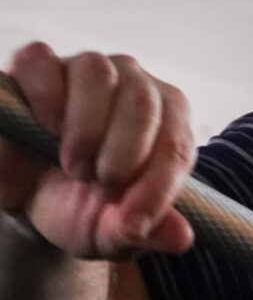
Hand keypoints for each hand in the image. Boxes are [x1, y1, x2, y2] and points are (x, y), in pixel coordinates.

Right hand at [0, 42, 194, 258]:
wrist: (24, 197)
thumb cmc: (80, 208)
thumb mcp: (111, 232)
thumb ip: (146, 233)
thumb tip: (180, 239)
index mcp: (168, 121)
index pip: (177, 146)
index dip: (157, 188)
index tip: (133, 224)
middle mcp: (133, 83)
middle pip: (142, 102)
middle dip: (123, 157)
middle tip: (101, 189)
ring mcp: (85, 68)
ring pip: (97, 72)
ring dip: (85, 128)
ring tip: (73, 166)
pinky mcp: (36, 64)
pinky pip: (43, 61)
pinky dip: (44, 97)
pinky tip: (43, 128)